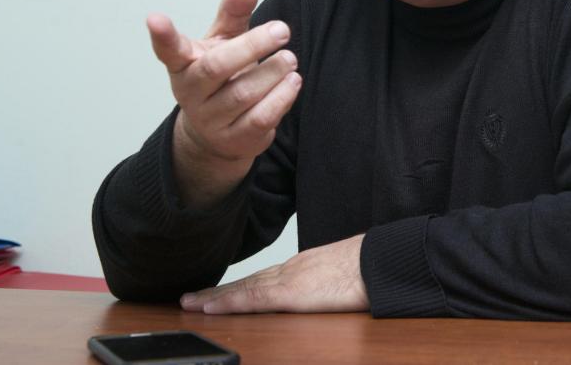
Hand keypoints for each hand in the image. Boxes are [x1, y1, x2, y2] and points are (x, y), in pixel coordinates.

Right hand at [147, 0, 301, 206]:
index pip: (169, 49)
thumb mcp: (224, 40)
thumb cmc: (221, 76)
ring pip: (243, 94)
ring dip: (273, 72)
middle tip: (282, 30)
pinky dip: (281, 97)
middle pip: (217, 68)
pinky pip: (261, 118)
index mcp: (184, 64)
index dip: (162, 35)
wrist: (218, 132)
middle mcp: (191, 92)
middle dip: (252, 47)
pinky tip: (293, 82)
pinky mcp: (235, 139)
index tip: (154, 18)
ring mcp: (211, 119)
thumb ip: (235, 10)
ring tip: (290, 58)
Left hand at [179, 234, 368, 313]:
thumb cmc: (371, 269)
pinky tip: (208, 307)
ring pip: (243, 289)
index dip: (239, 285)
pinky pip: (252, 298)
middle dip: (218, 291)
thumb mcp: (344, 275)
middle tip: (190, 297)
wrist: (381, 261)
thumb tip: (328, 291)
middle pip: (247, 281)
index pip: (264, 277)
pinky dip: (227, 302)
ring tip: (189, 303)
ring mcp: (289, 279)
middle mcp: (291, 269)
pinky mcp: (291, 293)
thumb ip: (329, 282)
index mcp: (304, 266)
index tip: (219, 292)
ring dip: (214, 297)